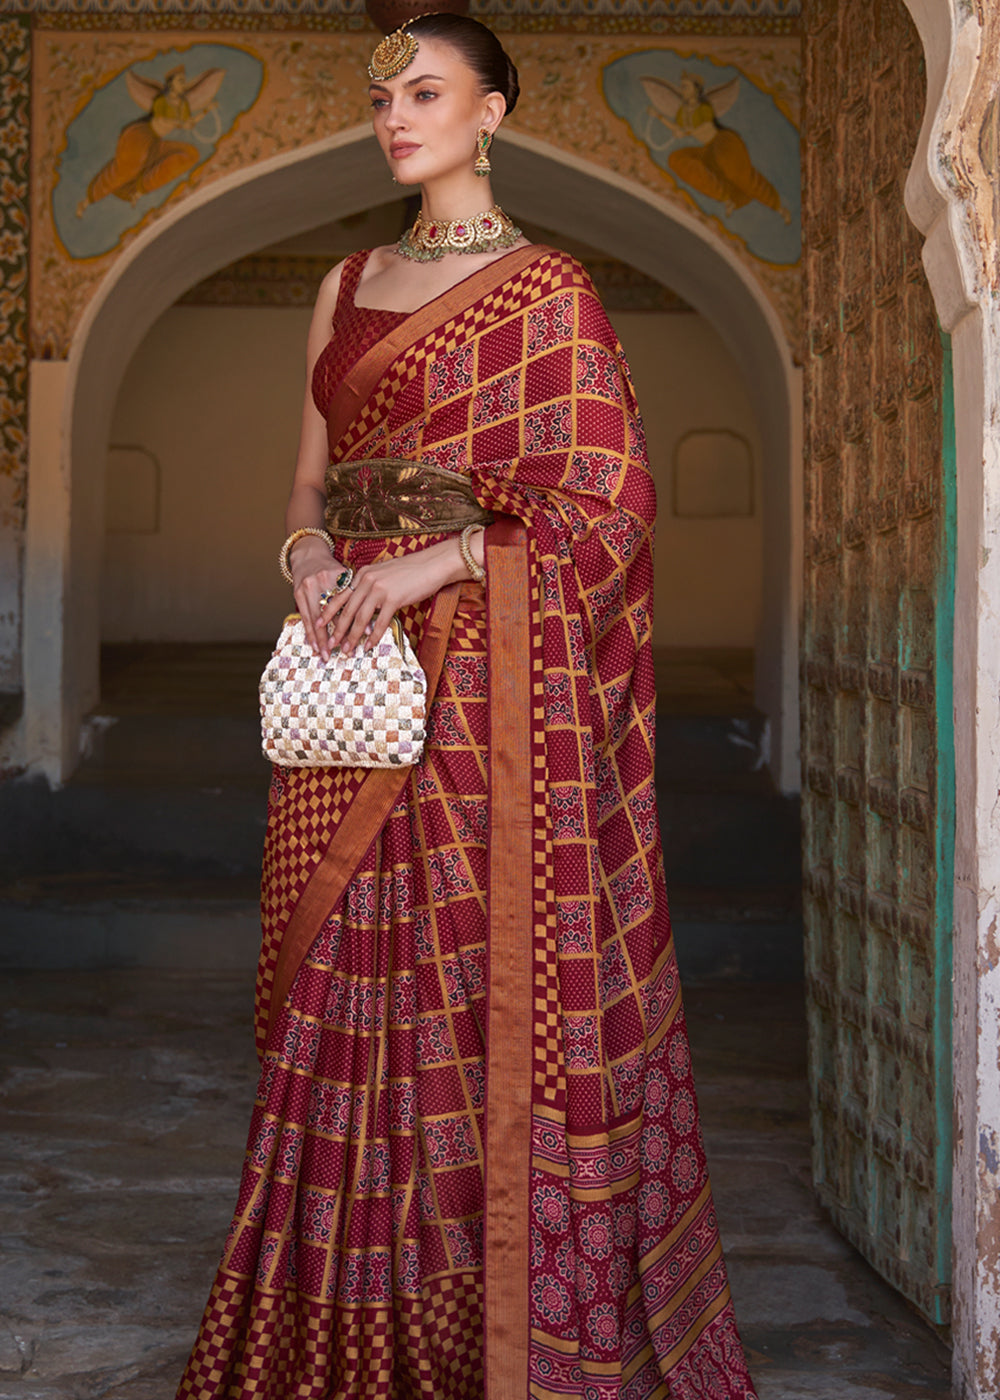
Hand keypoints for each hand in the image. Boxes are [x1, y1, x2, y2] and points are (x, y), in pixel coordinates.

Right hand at [291, 538, 350, 661]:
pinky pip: (304, 617)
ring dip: (320, 639)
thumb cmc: (332, 568)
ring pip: (316, 619)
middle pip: (331, 614)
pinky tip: (313, 645)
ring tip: (326, 654)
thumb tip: (370, 622)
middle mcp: (321, 582)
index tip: (362, 635)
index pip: (348, 603)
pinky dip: (310, 633)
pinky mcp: (297, 594)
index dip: (355, 620)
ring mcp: (307, 588)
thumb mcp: (346, 576)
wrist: (309, 554)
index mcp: (338, 577)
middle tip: (344, 651)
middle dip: (337, 635)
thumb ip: (356, 595)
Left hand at [318, 547, 458, 655]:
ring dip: (353, 636)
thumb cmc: (410, 571)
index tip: (319, 624)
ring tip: (348, 649)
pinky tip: (368, 646)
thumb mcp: (383, 574)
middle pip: (347, 610)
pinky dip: (373, 636)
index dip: (328, 611)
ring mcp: (380, 589)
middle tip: (330, 644)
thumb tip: (362, 605)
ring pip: (361, 618)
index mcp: (362, 574)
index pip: (340, 595)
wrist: (431, 564)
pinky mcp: (393, 598)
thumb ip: (370, 587)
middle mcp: (367, 580)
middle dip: (337, 629)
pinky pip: (380, 622)